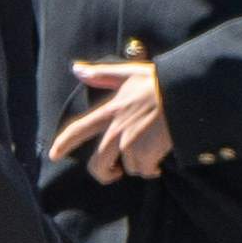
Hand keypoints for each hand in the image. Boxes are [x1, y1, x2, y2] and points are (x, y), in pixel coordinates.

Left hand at [47, 58, 173, 181]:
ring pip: (127, 168)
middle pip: (98, 162)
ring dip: (136, 167)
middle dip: (104, 173)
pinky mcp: (148, 154)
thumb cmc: (161, 81)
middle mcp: (116, 130)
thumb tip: (76, 68)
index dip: (64, 143)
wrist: (187, 93)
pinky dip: (151, 170)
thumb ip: (102, 74)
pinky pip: (145, 170)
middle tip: (114, 173)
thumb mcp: (129, 73)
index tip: (54, 155)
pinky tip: (159, 163)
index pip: (79, 128)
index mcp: (110, 111)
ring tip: (148, 156)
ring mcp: (131, 143)